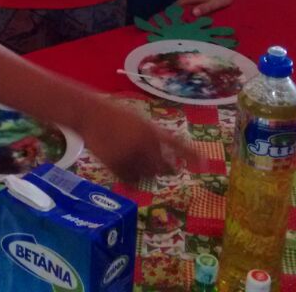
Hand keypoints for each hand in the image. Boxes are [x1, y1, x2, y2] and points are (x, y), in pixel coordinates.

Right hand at [79, 99, 201, 183]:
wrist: (89, 114)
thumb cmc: (112, 114)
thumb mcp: (137, 120)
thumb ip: (150, 137)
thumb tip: (161, 162)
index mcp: (151, 130)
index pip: (177, 144)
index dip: (191, 155)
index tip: (205, 165)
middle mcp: (144, 144)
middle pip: (162, 168)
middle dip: (162, 169)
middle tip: (160, 168)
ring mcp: (131, 155)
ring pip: (146, 176)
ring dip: (144, 173)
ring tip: (131, 159)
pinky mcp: (118, 165)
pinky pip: (130, 180)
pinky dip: (129, 178)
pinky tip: (121, 165)